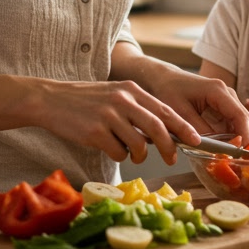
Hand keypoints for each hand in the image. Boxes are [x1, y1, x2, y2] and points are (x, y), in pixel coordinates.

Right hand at [30, 77, 202, 165]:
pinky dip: (118, 156)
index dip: (184, 127)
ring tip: (130, 153)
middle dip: (170, 147)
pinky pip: (118, 153)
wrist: (51, 100)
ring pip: (139, 145)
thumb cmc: (86, 101)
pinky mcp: (95, 132)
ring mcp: (109, 116)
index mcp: (131, 89)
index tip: (196, 140)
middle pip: (158, 128)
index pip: (165, 110)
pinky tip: (108, 148)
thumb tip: (163, 133)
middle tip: (172, 159)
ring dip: (139, 155)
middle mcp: (123, 100)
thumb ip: (137, 109)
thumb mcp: (115, 95)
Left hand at [146, 68, 248, 145]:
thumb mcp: (180, 112)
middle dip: (245, 140)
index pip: (240, 115)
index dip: (244, 136)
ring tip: (226, 155)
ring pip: (242, 124)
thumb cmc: (169, 90)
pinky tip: (220, 147)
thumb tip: (215, 149)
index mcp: (218, 91)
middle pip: (247, 120)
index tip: (239, 153)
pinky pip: (232, 125)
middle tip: (234, 159)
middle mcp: (227, 94)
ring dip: (237, 140)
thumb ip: (198, 130)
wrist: (164, 78)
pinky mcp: (223, 107)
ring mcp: (227, 100)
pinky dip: (230, 137)